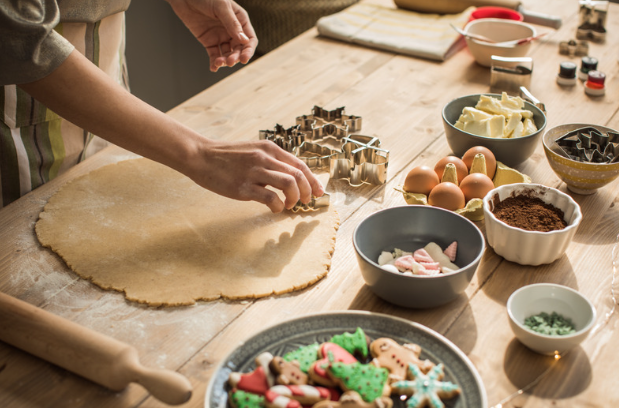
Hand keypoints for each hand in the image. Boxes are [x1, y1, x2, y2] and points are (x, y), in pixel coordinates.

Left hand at [166, 0, 257, 71]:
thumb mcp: (221, 7)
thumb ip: (232, 24)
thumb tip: (244, 41)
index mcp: (240, 20)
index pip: (249, 39)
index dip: (248, 50)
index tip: (244, 59)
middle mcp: (232, 30)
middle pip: (239, 49)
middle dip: (235, 57)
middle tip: (229, 62)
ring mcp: (220, 36)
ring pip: (227, 54)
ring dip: (225, 61)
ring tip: (219, 63)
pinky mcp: (209, 41)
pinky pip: (214, 55)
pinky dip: (214, 62)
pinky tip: (213, 68)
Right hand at [189, 139, 324, 212]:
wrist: (200, 156)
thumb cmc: (226, 156)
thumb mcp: (253, 150)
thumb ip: (271, 161)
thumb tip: (289, 177)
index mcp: (269, 148)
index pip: (300, 164)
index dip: (313, 180)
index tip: (318, 192)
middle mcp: (265, 158)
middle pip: (299, 175)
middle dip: (308, 191)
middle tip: (306, 202)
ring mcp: (254, 172)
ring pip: (289, 184)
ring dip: (295, 199)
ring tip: (290, 206)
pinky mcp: (244, 187)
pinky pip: (271, 198)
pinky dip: (279, 207)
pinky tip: (276, 209)